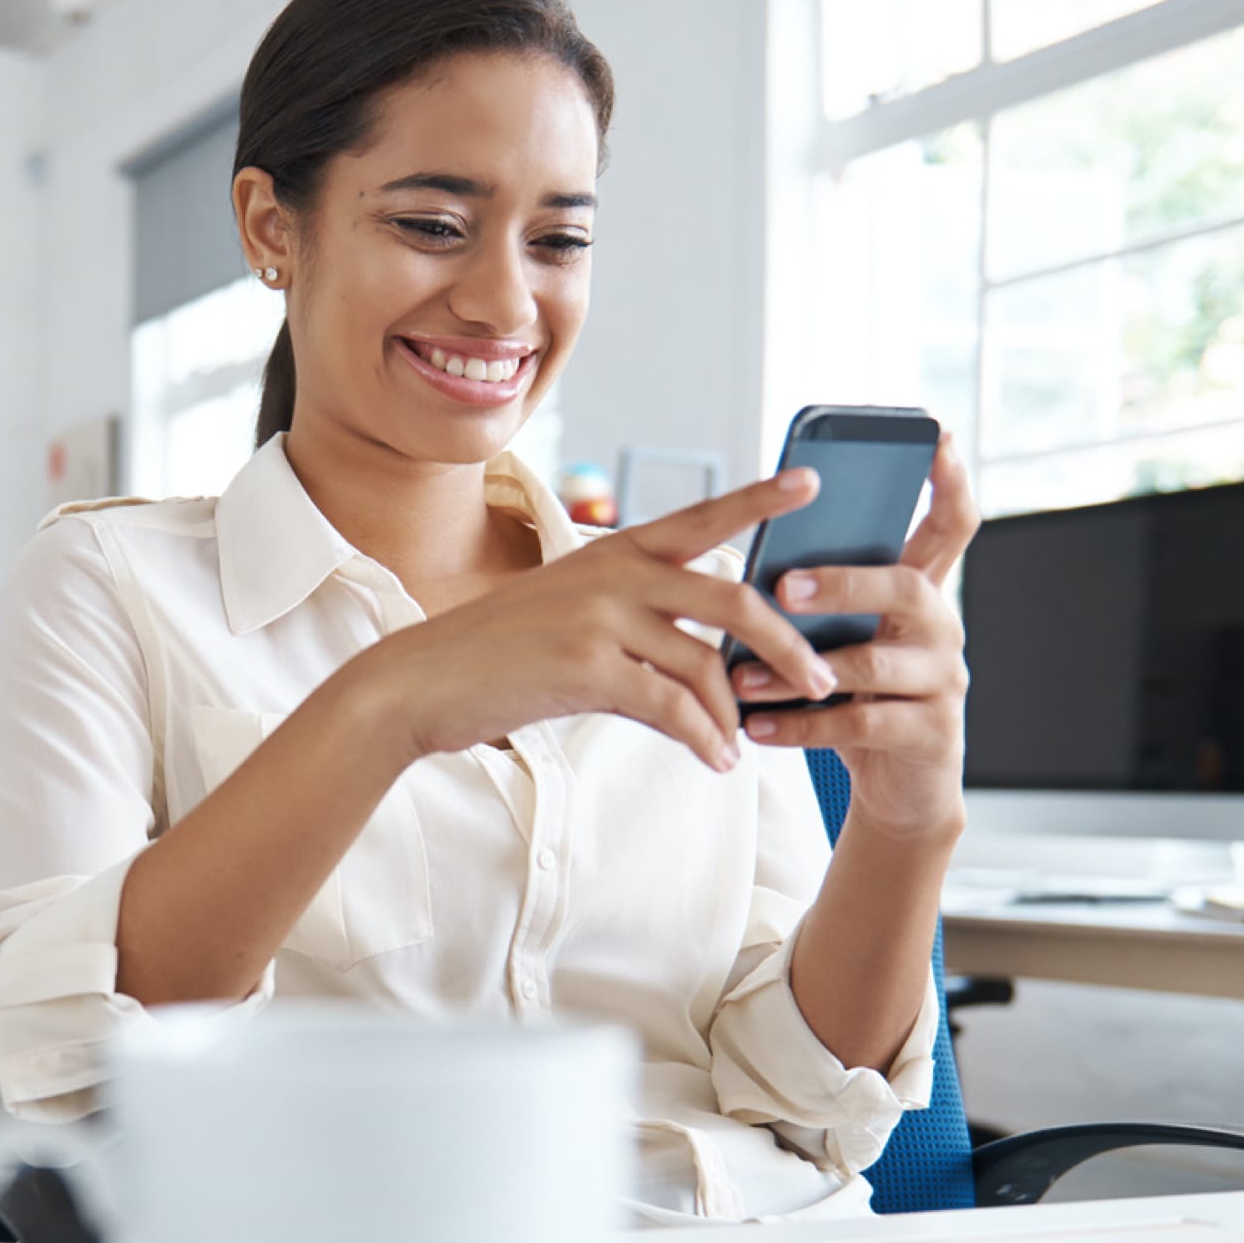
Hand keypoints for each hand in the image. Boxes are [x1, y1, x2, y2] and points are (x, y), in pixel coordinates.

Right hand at [349, 470, 844, 771]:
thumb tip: (702, 677)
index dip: (760, 499)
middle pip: (731, 599)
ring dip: (737, 712)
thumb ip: (638, 629)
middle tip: (823, 676)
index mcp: (614, 550)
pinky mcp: (587, 667)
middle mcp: (613, 573)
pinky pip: (672, 707)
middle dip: (786, 644)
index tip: (812, 481)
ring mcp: (600, 616)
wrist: (421, 683)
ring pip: (705, 664)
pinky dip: (703, 739)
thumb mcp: (571, 619)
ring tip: (748, 745)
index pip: (702, 517)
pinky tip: (716, 761)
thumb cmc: (498, 656)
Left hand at [729, 427, 977, 838]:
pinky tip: (759, 729)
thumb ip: (821, 601)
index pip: (952, 526)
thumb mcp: (843, 641)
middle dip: (843, 582)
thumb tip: (755, 561)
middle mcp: (942, 629)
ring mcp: (943, 682)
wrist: (898, 792)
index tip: (940, 439)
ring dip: (799, 669)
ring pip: (874, 663)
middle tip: (783, 588)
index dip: (951, 483)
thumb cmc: (858, 701)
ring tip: (742, 679)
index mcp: (921, 593)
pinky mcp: (932, 735)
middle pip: (907, 586)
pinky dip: (803, 727)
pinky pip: (861, 723)